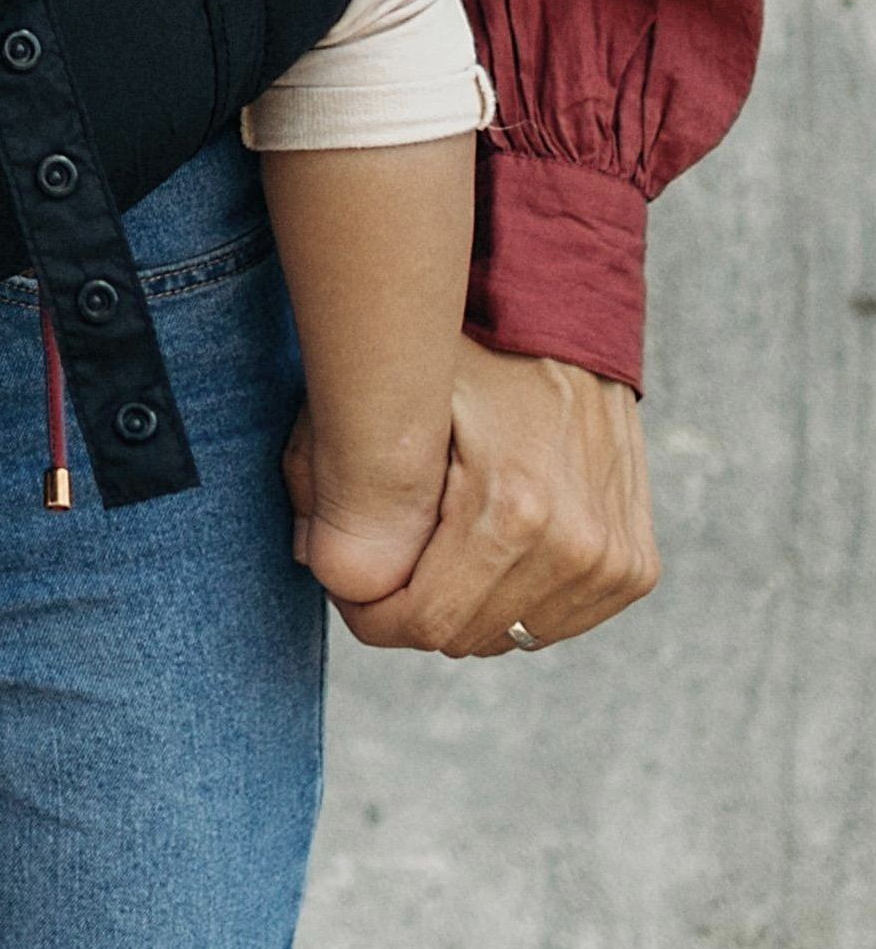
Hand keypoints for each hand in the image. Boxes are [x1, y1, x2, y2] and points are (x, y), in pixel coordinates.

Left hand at [283, 340, 657, 657]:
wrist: (571, 312)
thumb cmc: (468, 343)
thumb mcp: (389, 394)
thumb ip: (336, 475)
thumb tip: (314, 563)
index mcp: (517, 510)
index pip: (423, 622)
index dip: (368, 608)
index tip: (346, 568)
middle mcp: (578, 547)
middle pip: (460, 635)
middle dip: (408, 603)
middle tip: (387, 541)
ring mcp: (614, 563)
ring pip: (503, 636)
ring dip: (462, 600)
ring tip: (443, 528)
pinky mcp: (634, 568)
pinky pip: (549, 622)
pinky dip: (510, 595)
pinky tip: (493, 535)